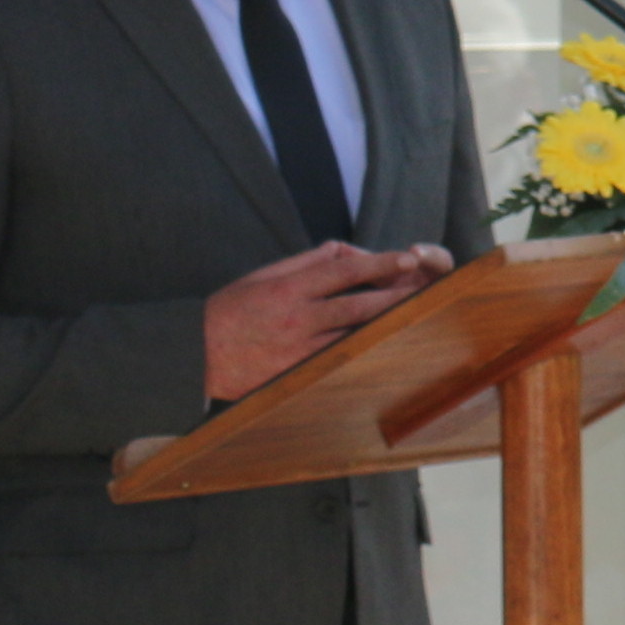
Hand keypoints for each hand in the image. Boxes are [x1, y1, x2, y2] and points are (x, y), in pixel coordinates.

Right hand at [202, 241, 448, 399]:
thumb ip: (305, 263)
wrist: (197, 353)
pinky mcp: (298, 372)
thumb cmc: (231, 310)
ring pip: (354, 335)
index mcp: (288, 288)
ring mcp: (299, 349)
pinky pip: (338, 360)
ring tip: (417, 318)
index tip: (405, 257)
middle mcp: (297, 318)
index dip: (378, 262)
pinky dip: (363, 352)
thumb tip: (340, 251)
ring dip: (386, 326)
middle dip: (394, 295)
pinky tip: (386, 349)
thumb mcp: (264, 276)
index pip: (343, 270)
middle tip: (426, 289)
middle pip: (358, 304)